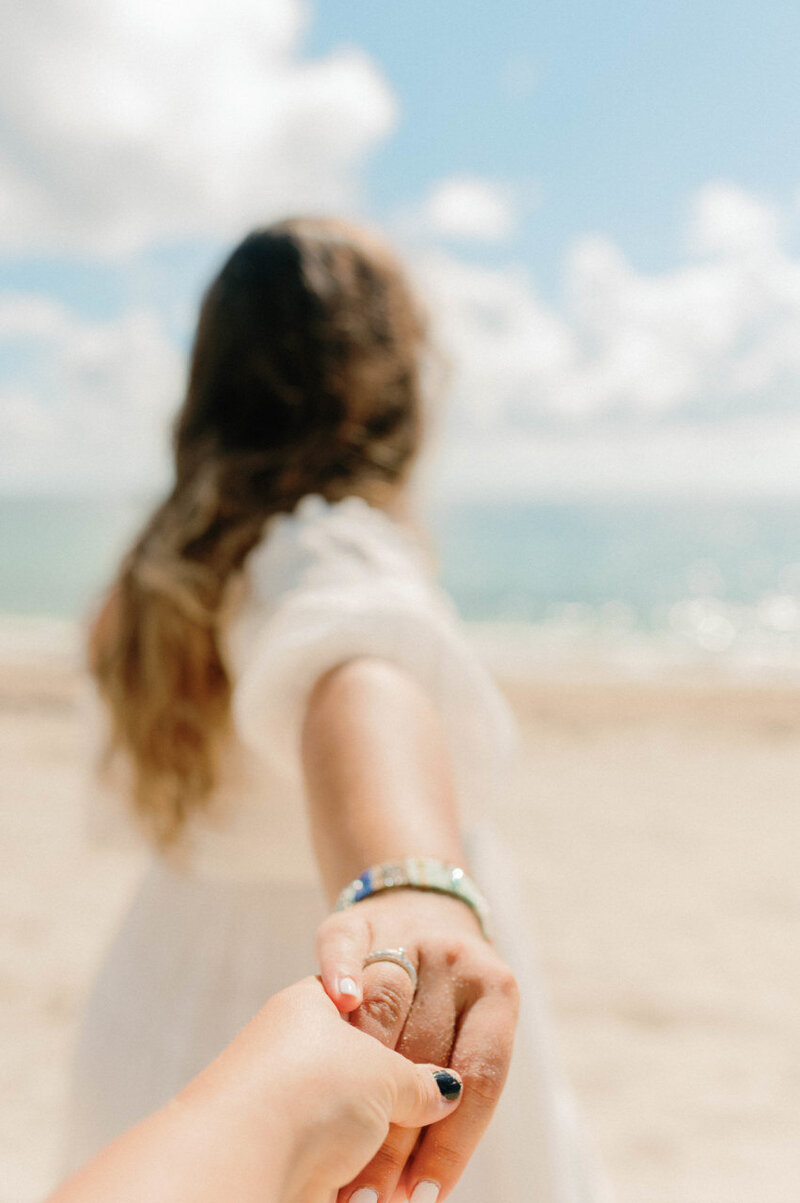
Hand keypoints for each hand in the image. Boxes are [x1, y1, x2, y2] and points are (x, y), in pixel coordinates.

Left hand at [50, 977, 461, 1202]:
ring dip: (394, 1147)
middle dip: (408, 1102)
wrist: (244, 1162)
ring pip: (369, 1122)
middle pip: (378, 1069)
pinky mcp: (300, 1152)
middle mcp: (302, 1046)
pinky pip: (353, 1159)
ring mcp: (299, 1100)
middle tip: (435, 1117)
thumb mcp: (382, 1072)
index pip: (381, 1003)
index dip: (416, 1032)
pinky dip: (372, 1174)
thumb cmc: (310, 1092)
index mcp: (317, 1003)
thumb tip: (447, 1088)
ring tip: (414, 1170)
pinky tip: (392, 1186)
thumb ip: (420, 1077)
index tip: (442, 1063)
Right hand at [316, 889, 519, 1201]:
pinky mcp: (356, 924)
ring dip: (359, 1078)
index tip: (424, 1195)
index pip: (482, 1076)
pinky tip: (340, 1004)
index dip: (453, 1142)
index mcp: (497, 989)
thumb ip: (448, 1092)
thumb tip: (419, 1187)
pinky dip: (342, 972)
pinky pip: (342, 947)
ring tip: (337, 1145)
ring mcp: (406, 935)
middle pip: (429, 1053)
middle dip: (398, 1135)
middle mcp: (456, 958)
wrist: (417, 908)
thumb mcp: (462, 1038)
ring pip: (386, 1009)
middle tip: (375, 1195)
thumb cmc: (439, 1007)